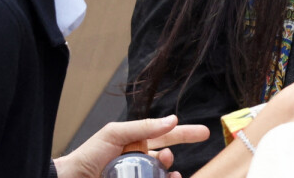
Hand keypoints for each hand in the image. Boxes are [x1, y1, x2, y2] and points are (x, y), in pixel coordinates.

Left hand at [53, 115, 210, 177]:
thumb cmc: (89, 155)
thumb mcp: (116, 134)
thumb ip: (143, 127)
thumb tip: (171, 120)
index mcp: (137, 143)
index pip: (166, 136)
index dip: (185, 134)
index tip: (204, 133)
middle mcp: (140, 160)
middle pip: (166, 160)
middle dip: (171, 158)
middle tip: (166, 161)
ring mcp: (138, 176)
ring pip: (162, 175)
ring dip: (168, 175)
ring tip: (166, 176)